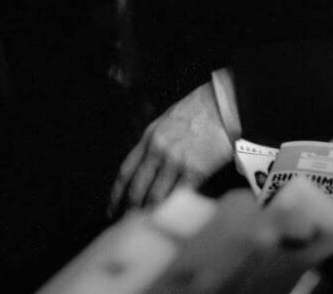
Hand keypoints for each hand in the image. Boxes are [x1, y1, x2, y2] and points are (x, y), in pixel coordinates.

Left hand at [110, 83, 232, 213]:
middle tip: (129, 224)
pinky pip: (181, 195)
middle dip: (131, 209)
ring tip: (150, 226)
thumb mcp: (165, 123)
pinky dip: (175, 208)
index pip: (125, 171)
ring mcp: (176, 161)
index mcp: (148, 138)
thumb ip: (154, 145)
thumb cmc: (196, 113)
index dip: (117, 193)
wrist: (221, 106)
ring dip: (152, 213)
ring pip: (157, 196)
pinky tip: (172, 218)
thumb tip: (147, 170)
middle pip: (138, 188)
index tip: (112, 209)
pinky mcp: (196, 170)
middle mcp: (157, 151)